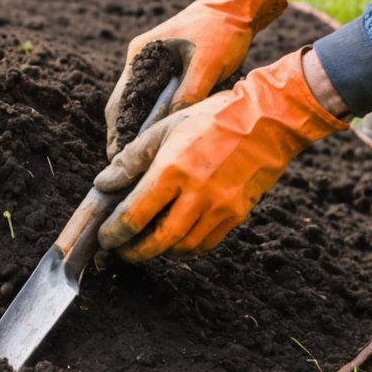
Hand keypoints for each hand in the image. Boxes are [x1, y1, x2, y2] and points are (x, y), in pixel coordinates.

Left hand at [95, 49, 348, 260]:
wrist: (267, 121)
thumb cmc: (211, 119)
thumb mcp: (164, 128)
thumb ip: (131, 159)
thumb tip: (103, 184)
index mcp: (172, 169)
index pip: (134, 215)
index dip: (114, 233)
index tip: (105, 238)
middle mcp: (196, 193)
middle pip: (157, 241)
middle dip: (133, 252)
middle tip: (120, 252)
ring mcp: (219, 207)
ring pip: (182, 247)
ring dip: (159, 252)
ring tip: (145, 245)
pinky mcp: (236, 215)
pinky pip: (206, 244)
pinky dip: (186, 248)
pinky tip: (174, 240)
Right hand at [104, 0, 286, 157]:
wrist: (237, 6)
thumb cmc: (222, 31)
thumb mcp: (207, 64)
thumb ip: (188, 94)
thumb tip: (170, 127)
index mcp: (140, 55)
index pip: (119, 102)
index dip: (116, 133)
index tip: (118, 160)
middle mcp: (139, 62)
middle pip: (123, 107)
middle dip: (123, 137)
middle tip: (127, 168)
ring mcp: (151, 66)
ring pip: (137, 107)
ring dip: (138, 131)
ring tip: (141, 161)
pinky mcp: (165, 72)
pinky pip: (153, 102)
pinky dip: (153, 121)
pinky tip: (159, 140)